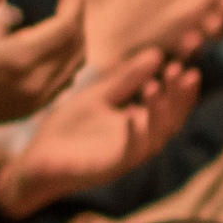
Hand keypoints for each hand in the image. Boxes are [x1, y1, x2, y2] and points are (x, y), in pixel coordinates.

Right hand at [0, 0, 86, 132]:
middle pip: (77, 44)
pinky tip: (47, 44)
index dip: (74, 0)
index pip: (68, 26)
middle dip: (76, 15)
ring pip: (75, 64)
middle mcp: (36, 83)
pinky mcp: (33, 109)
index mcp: (20, 59)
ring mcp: (37, 100)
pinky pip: (64, 80)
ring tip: (58, 14)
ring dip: (74, 37)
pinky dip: (66, 58)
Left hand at [0, 50, 201, 217]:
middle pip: (172, 119)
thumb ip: (126, 78)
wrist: (37, 160)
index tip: (184, 60)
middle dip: (180, 97)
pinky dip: (134, 135)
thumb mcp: (98, 95)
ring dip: (160, 113)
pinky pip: (129, 153)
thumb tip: (156, 54)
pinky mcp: (111, 168)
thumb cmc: (68, 130)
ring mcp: (128, 155)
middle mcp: (141, 140)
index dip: (180, 83)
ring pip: (156, 137)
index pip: (170, 102)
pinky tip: (133, 116)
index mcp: (141, 122)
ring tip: (156, 87)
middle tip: (185, 72)